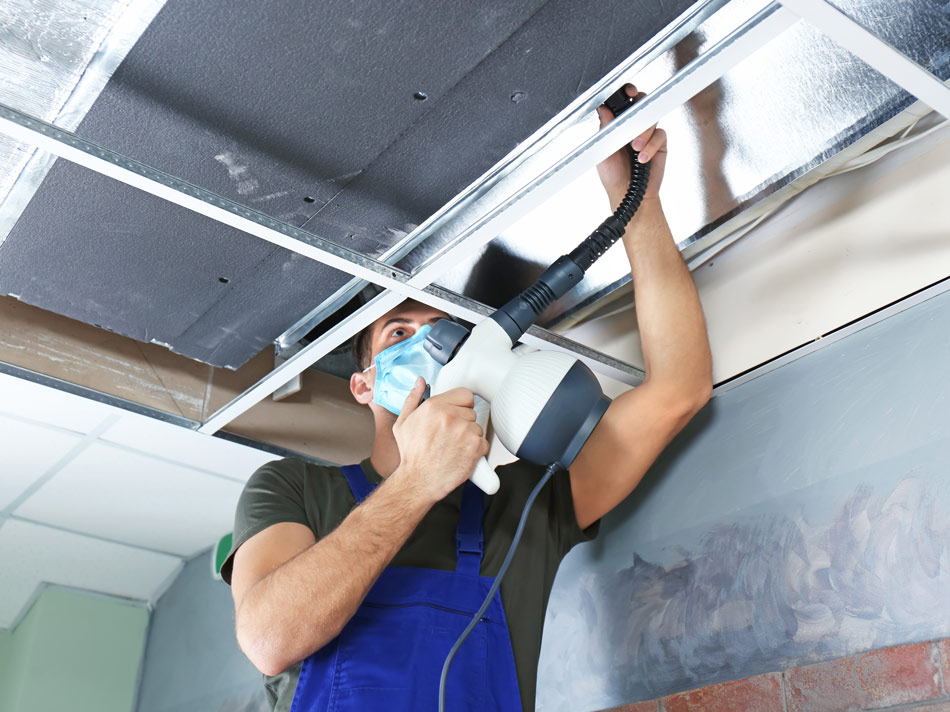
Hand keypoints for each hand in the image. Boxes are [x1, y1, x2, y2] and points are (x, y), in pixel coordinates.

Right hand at [391, 378, 489, 502]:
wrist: (418, 481)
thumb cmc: (411, 455)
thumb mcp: (403, 423)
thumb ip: (413, 399)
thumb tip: (420, 382)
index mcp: (434, 406)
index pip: (465, 394)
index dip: (460, 406)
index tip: (455, 416)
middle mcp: (450, 416)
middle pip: (471, 412)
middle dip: (463, 423)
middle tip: (449, 436)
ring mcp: (464, 431)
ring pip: (477, 427)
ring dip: (469, 437)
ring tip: (453, 447)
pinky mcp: (475, 447)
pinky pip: (483, 443)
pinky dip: (476, 450)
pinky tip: (461, 455)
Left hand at [595, 84, 666, 207]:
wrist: (628, 194)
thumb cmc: (613, 176)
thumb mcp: (603, 152)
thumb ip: (605, 130)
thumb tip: (603, 109)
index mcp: (617, 125)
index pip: (621, 103)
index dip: (625, 93)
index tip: (627, 91)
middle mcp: (633, 126)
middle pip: (641, 103)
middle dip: (640, 102)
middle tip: (636, 110)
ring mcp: (647, 133)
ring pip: (651, 118)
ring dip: (643, 132)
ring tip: (635, 148)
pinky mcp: (659, 143)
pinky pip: (660, 135)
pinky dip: (651, 146)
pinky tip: (643, 158)